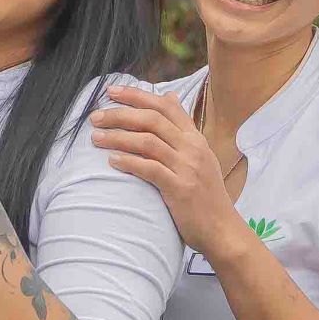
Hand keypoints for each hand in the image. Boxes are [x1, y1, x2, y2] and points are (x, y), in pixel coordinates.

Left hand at [88, 84, 246, 257]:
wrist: (222, 229)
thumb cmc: (205, 194)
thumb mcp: (200, 155)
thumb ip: (183, 129)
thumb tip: (170, 96)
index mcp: (196, 138)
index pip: (165, 106)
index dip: (137, 95)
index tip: (111, 90)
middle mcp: (193, 148)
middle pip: (152, 119)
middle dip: (120, 114)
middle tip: (96, 116)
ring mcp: (188, 168)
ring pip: (148, 142)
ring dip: (118, 137)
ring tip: (96, 138)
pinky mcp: (180, 188)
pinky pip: (150, 169)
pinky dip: (129, 162)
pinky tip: (112, 161)